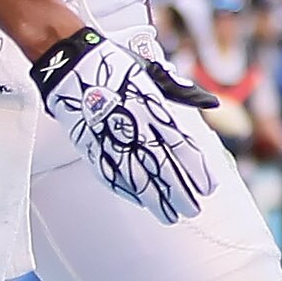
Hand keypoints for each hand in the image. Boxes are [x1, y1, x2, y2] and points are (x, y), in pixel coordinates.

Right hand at [31, 25, 219, 224]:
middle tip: (193, 209)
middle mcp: (134, 129)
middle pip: (162, 168)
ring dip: (155, 200)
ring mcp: (111, 140)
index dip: (196, 171)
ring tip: (170, 216)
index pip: (181, 147)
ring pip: (137, 177)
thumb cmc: (114, 66)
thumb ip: (181, 92)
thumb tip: (211, 101)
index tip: (208, 188)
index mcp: (153, 110)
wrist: (70, 64)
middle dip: (179, 193)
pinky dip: (127, 190)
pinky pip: (111, 174)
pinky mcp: (90, 146)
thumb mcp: (152, 73)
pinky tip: (140, 202)